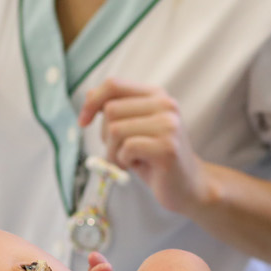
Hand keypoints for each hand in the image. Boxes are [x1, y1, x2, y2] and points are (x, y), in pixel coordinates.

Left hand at [76, 79, 211, 213]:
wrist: (187, 186)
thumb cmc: (154, 158)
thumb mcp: (133, 128)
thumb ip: (117, 109)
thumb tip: (90, 94)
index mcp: (156, 95)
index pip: (114, 85)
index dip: (92, 101)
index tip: (83, 122)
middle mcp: (166, 105)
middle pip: (110, 110)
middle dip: (105, 135)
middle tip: (120, 151)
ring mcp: (169, 125)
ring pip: (115, 129)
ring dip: (113, 151)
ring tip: (128, 159)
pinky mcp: (167, 147)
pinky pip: (127, 148)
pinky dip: (124, 160)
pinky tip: (138, 165)